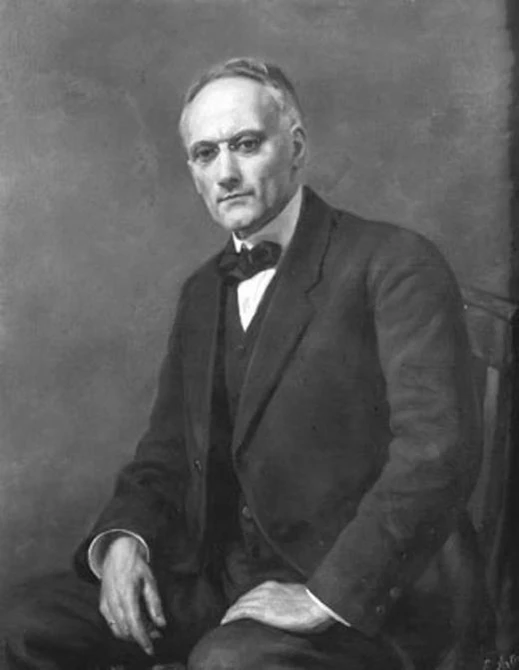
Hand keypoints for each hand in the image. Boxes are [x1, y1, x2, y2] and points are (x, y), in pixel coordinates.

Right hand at [99, 535, 165, 655]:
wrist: (117, 553)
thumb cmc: (136, 565)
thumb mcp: (150, 581)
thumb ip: (155, 604)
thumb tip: (161, 624)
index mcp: (127, 594)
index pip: (134, 624)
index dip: (143, 639)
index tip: (151, 649)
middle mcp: (114, 602)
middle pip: (126, 630)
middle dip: (140, 637)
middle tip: (155, 635)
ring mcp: (106, 604)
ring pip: (117, 630)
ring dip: (132, 635)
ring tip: (147, 629)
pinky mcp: (102, 605)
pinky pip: (112, 624)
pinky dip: (123, 628)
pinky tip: (135, 623)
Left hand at [220, 581, 333, 632]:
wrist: (317, 603)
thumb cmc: (314, 603)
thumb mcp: (298, 597)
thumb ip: (289, 600)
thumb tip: (291, 608)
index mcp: (273, 586)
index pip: (254, 593)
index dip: (246, 601)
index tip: (242, 608)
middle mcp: (264, 590)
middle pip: (244, 598)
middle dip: (237, 606)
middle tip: (230, 616)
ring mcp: (262, 599)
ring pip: (240, 604)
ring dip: (232, 611)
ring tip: (226, 620)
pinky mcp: (261, 610)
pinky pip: (240, 612)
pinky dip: (231, 616)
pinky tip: (226, 622)